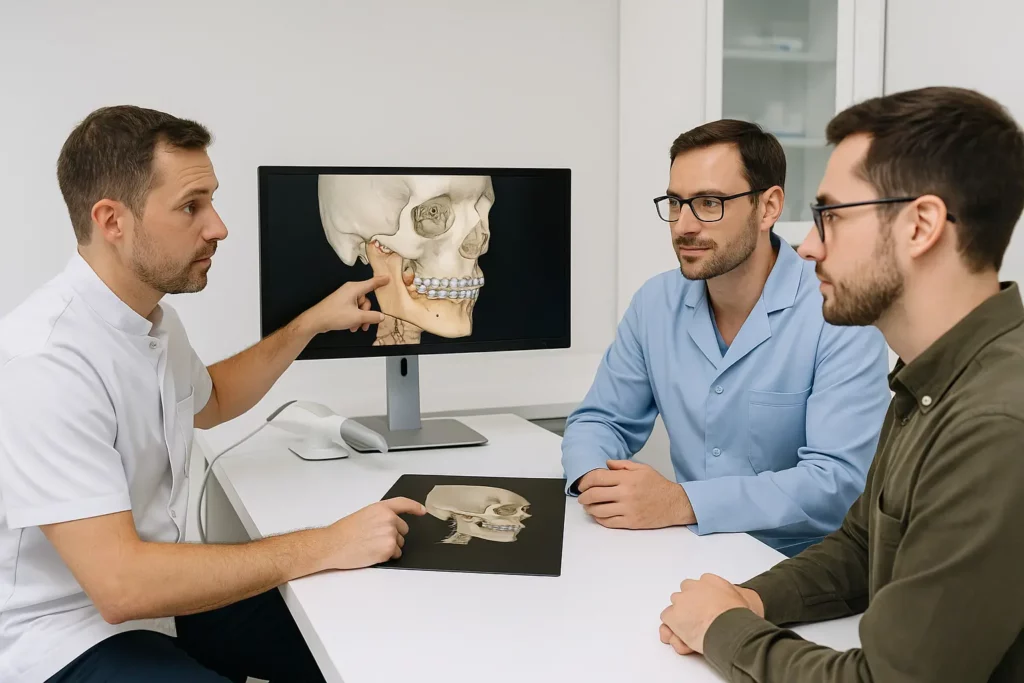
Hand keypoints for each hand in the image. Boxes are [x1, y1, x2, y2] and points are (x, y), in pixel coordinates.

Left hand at [303, 274, 390, 333]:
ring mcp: (345, 297)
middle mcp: (350, 291)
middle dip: (367, 313)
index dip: (381, 281)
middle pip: (366, 300)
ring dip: (360, 318)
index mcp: (354, 289)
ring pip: (360, 307)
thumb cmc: (335, 315)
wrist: (316, 320)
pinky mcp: (342, 304)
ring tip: (356, 327)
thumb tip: (382, 316)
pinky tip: (351, 326)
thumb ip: (372, 316)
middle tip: (364, 324)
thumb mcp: (357, 317)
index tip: (389, 278)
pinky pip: (353, 310)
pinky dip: (354, 318)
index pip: (371, 283)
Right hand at [320, 497, 425, 569]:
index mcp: (382, 508)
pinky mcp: (389, 549)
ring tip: (371, 545)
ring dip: (390, 546)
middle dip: (393, 534)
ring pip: (400, 543)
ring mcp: (390, 534)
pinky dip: (387, 556)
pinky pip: (396, 554)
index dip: (415, 507)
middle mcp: (389, 519)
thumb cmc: (344, 532)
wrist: (333, 544)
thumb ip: (381, 516)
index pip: (404, 504)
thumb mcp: (365, 515)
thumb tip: (392, 524)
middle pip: (403, 529)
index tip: (423, 511)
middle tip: (374, 538)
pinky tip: (372, 553)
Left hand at [576, 460, 694, 528]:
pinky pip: (609, 522)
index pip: (598, 478)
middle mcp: (626, 494)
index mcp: (627, 479)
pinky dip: (599, 519)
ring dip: (589, 508)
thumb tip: (606, 464)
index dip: (585, 481)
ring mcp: (628, 509)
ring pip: (599, 510)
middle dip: (583, 496)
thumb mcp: (642, 468)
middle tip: (581, 497)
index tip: (582, 485)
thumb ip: (622, 465)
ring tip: (588, 506)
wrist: (675, 504)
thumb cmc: (658, 485)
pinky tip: (598, 515)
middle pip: (595, 495)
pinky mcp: (631, 522)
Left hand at [659, 573, 752, 654]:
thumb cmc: (739, 617)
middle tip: (701, 623)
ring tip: (694, 633)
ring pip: (675, 608)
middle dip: (690, 608)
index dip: (704, 601)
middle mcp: (693, 587)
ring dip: (681, 618)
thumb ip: (731, 596)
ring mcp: (681, 600)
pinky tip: (685, 638)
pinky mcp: (672, 615)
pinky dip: (673, 629)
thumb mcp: (743, 599)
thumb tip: (726, 603)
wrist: (729, 627)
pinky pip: (667, 621)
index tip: (709, 611)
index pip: (701, 586)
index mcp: (711, 581)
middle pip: (686, 595)